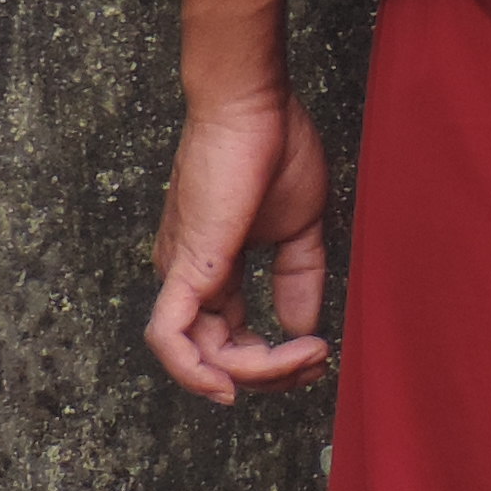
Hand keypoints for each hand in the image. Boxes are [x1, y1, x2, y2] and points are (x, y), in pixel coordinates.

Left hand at [147, 86, 333, 402]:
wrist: (253, 105)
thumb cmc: (274, 147)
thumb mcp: (299, 225)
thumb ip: (299, 278)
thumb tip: (302, 327)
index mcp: (214, 271)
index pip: (231, 341)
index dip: (275, 362)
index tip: (320, 354)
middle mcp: (188, 280)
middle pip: (217, 358)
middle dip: (271, 374)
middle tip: (317, 359)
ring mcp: (181, 275)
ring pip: (199, 358)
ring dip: (255, 371)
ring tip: (304, 354)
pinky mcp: (184, 267)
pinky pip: (170, 339)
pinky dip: (196, 371)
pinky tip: (230, 384)